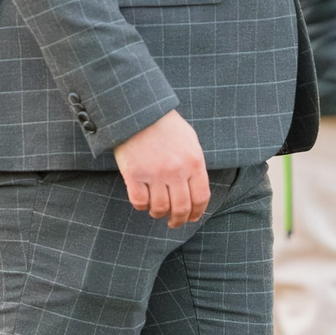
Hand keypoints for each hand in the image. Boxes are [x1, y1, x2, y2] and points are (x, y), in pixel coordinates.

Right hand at [114, 110, 208, 226]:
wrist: (138, 111)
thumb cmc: (165, 125)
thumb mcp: (190, 140)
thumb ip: (195, 164)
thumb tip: (197, 189)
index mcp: (194, 162)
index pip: (201, 197)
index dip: (197, 212)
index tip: (192, 218)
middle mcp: (176, 170)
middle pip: (181, 208)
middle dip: (179, 220)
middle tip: (174, 223)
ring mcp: (154, 173)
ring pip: (160, 208)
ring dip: (159, 214)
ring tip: (157, 212)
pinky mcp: (134, 174)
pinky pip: (139, 201)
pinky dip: (142, 206)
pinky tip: (143, 202)